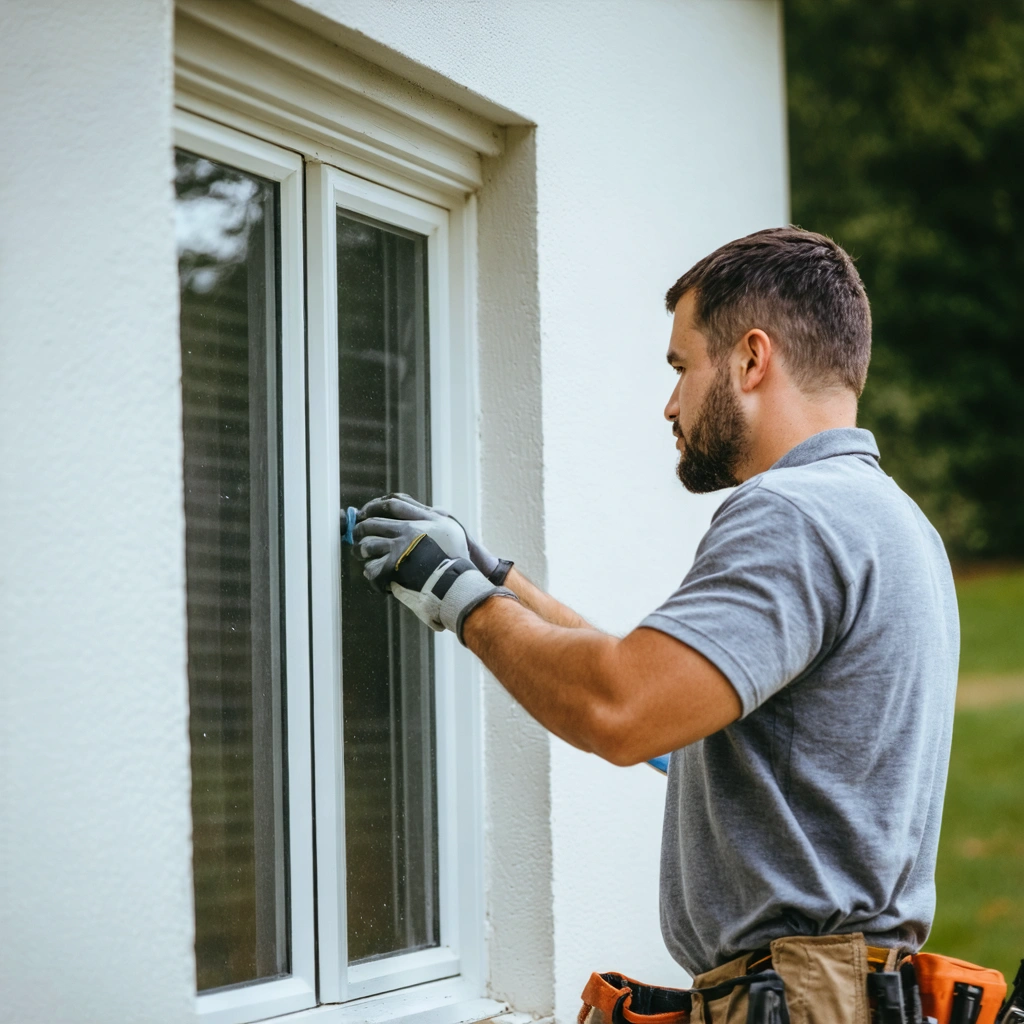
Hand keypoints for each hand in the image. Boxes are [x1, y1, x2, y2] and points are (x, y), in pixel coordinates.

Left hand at [355, 493, 511, 584]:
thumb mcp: (451, 529)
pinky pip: (372, 569)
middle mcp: (410, 529)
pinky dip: (371, 574)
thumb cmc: (458, 560)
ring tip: (362, 555)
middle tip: (356, 535)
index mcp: (424, 518)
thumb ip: (435, 517)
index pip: (393, 504)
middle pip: (373, 522)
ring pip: (367, 544)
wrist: (459, 584)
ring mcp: (400, 548)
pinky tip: (377, 577)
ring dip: (361, 551)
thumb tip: (424, 510)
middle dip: (360, 529)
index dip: (374, 506)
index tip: (365, 511)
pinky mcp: (394, 567)